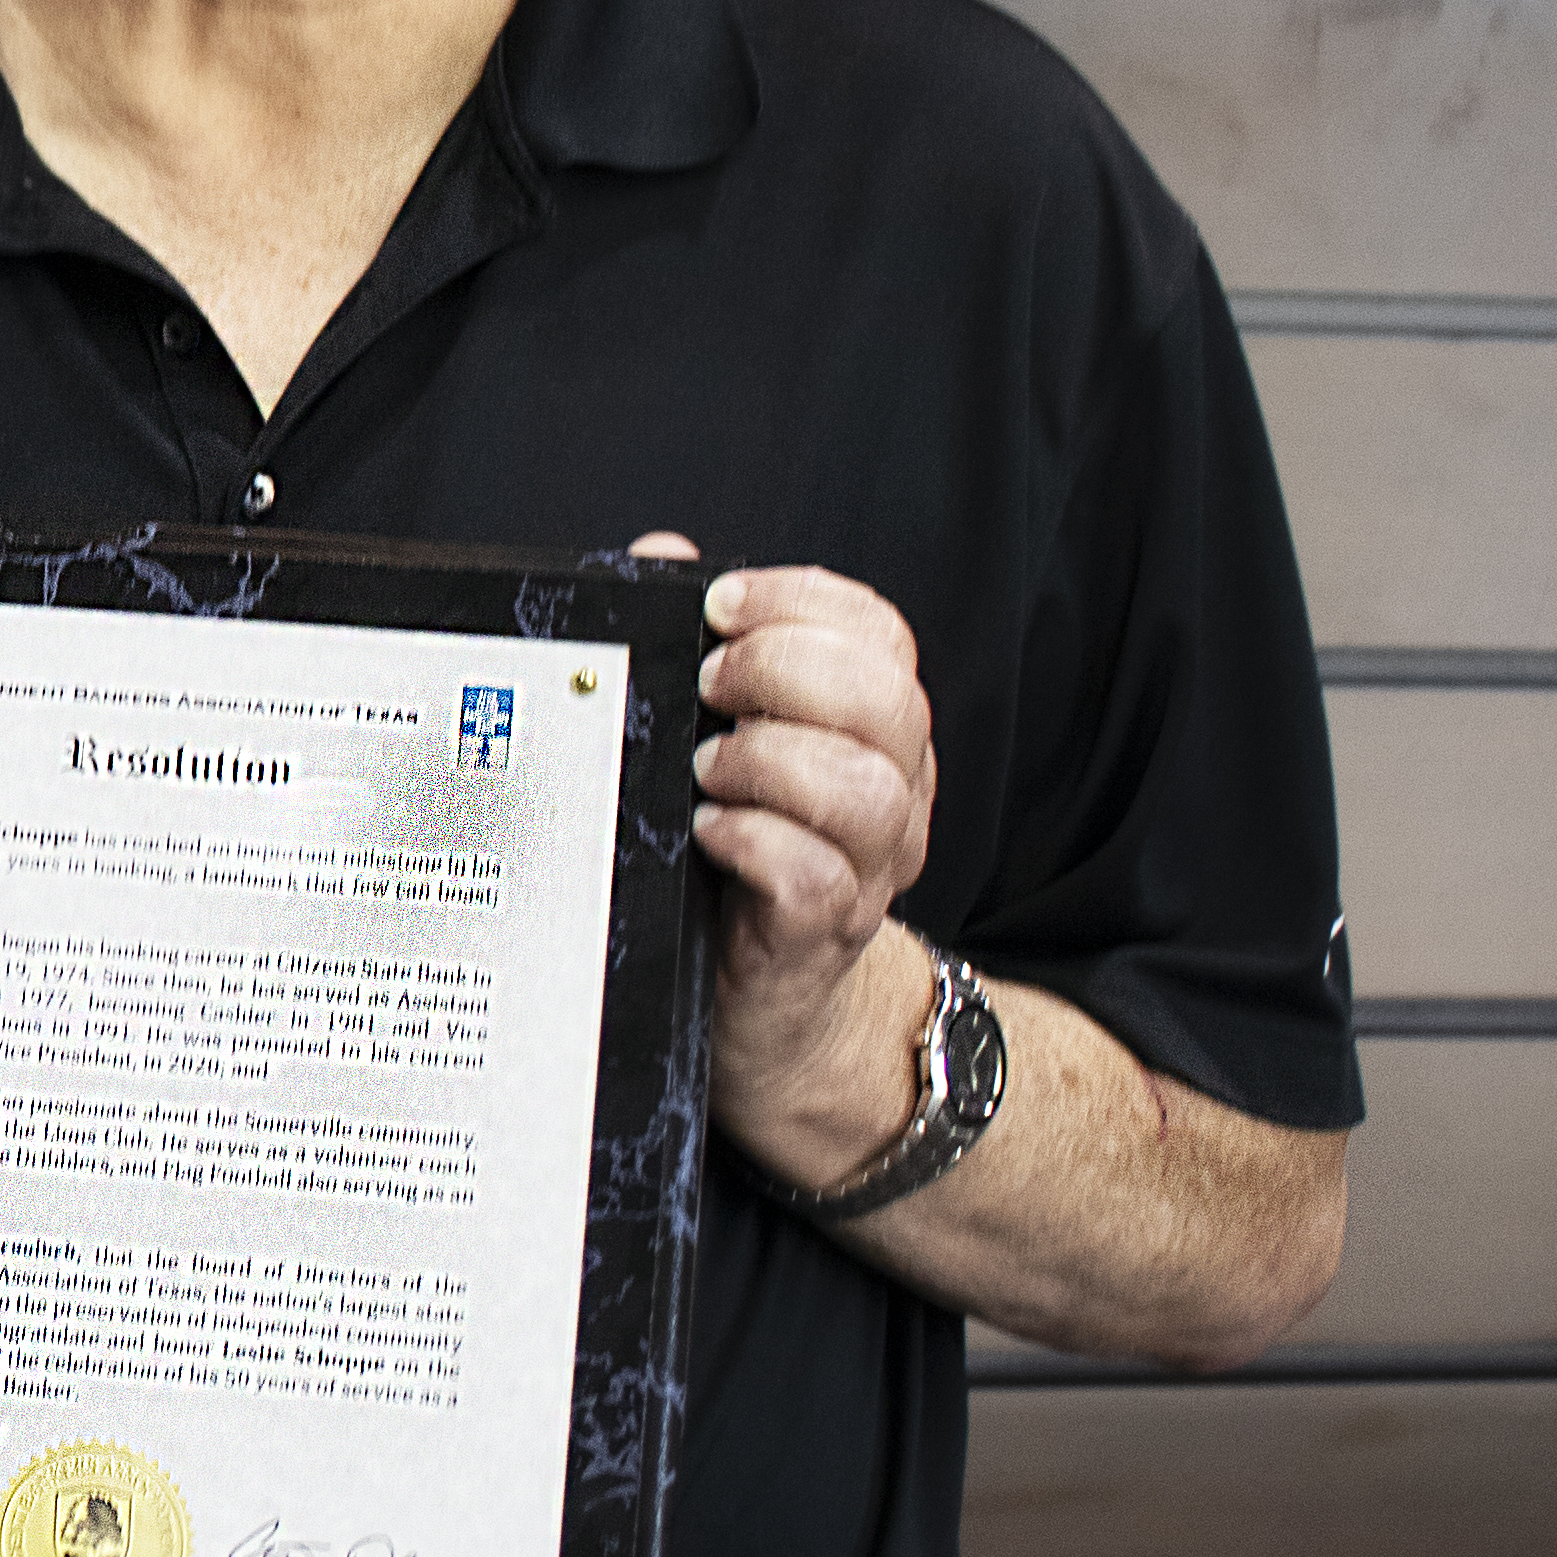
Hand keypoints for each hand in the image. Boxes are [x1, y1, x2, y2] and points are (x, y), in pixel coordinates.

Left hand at [633, 538, 942, 1186]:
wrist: (767, 1001)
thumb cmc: (737, 855)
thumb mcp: (722, 738)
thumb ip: (700, 645)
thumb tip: (662, 555)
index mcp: (875, 728)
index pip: (880, 632)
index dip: (801, 602)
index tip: (720, 608)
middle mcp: (894, 789)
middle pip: (886, 699)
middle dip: (783, 672)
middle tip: (707, 688)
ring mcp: (870, 865)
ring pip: (865, 789)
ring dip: (770, 762)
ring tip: (704, 771)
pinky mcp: (822, 930)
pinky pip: (815, 875)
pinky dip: (752, 840)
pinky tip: (707, 832)